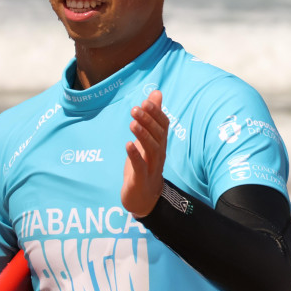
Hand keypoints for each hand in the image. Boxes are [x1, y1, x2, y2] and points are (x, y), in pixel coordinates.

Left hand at [122, 90, 169, 217]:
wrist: (145, 197)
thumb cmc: (145, 164)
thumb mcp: (147, 139)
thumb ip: (152, 116)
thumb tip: (156, 92)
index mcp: (160, 143)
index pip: (164, 125)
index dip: (156, 113)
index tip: (146, 101)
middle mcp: (159, 153)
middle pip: (158, 135)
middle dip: (148, 121)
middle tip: (135, 109)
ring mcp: (152, 166)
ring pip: (151, 148)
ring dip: (142, 135)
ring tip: (132, 123)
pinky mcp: (141, 179)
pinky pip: (140, 166)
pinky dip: (135, 155)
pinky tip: (127, 145)